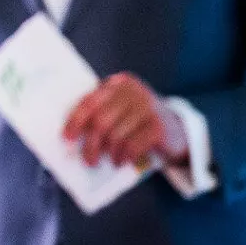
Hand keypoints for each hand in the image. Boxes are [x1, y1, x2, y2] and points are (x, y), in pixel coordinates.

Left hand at [62, 72, 187, 169]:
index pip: (90, 101)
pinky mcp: (158, 126)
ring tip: (107, 160)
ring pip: (115, 135)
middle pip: (101, 120)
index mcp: (119, 83)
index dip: (76, 121)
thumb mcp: (121, 108)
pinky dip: (123, 156)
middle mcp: (133, 91)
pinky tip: (121, 161)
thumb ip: (101, 112)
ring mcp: (148, 107)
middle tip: (88, 159)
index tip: (67, 138)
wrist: (178, 130)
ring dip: (108, 152)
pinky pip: (132, 145)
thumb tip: (73, 136)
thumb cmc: (139, 120)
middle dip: (91, 143)